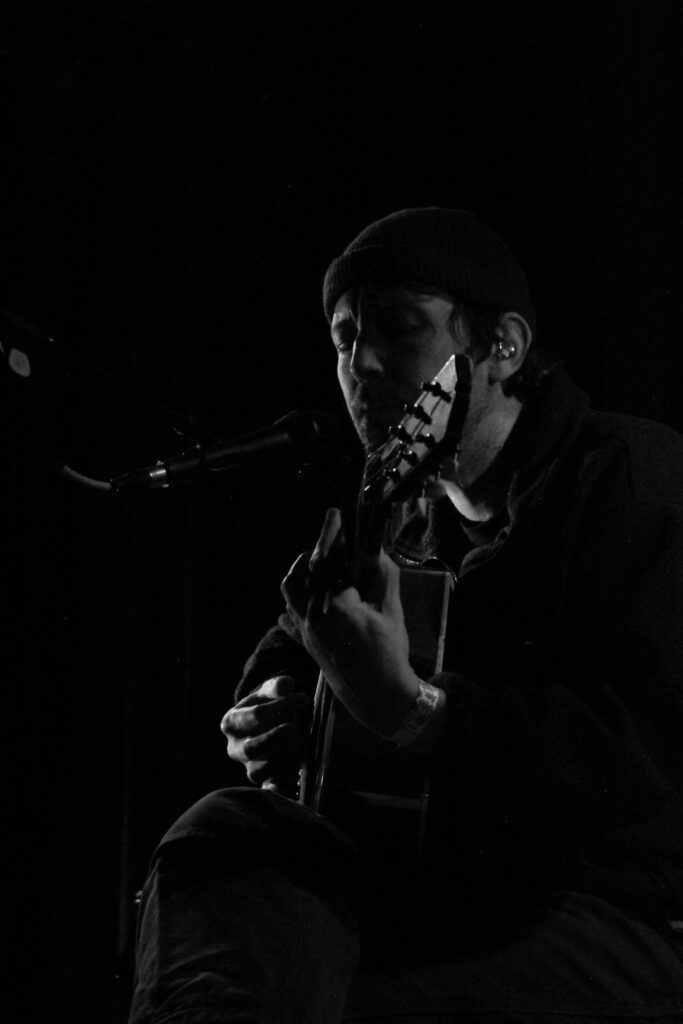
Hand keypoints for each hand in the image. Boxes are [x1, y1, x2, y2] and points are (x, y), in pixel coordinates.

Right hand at [220, 675, 308, 792]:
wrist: (270, 727)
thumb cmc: (271, 706)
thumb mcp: (271, 692)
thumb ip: (278, 687)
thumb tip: (285, 685)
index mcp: (232, 722)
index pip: (257, 715)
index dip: (283, 706)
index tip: (302, 699)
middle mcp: (234, 749)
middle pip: (252, 748)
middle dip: (279, 737)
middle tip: (296, 727)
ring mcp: (248, 768)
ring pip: (259, 771)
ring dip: (283, 758)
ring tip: (299, 744)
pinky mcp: (264, 783)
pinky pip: (270, 789)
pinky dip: (282, 786)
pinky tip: (295, 778)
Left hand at [281, 508, 420, 737]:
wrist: (379, 696)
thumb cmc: (389, 653)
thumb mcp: (391, 610)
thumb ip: (382, 575)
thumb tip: (374, 550)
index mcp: (335, 605)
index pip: (328, 559)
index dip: (331, 533)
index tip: (334, 513)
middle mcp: (313, 615)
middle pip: (303, 571)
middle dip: (316, 549)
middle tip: (332, 536)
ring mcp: (306, 630)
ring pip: (291, 590)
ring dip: (303, 571)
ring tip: (321, 561)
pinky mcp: (306, 641)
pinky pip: (291, 614)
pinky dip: (297, 598)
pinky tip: (309, 592)